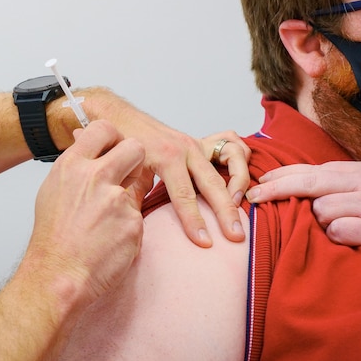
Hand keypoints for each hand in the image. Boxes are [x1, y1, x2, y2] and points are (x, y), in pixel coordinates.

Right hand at [26, 120, 148, 303]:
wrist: (57, 276)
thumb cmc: (53, 238)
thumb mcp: (55, 190)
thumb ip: (76, 167)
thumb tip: (86, 143)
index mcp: (72, 165)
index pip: (104, 129)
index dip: (116, 138)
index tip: (116, 149)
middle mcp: (95, 177)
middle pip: (135, 147)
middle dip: (136, 161)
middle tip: (126, 179)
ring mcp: (116, 200)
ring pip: (140, 186)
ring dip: (129, 201)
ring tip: (106, 224)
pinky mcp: (133, 223)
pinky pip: (140, 217)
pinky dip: (129, 228)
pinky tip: (111, 241)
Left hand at [117, 117, 248, 246]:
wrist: (119, 118)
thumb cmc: (120, 147)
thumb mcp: (123, 172)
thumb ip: (133, 197)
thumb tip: (137, 226)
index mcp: (166, 157)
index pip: (184, 195)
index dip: (194, 221)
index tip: (204, 243)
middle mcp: (186, 148)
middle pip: (213, 182)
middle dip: (226, 211)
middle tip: (236, 235)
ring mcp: (196, 144)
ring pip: (232, 159)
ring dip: (239, 183)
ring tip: (240, 207)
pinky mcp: (202, 142)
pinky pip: (233, 145)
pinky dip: (240, 162)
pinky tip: (239, 183)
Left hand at [247, 161, 360, 258]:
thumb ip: (353, 179)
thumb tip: (319, 184)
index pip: (312, 167)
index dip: (283, 173)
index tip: (260, 179)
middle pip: (307, 182)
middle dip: (275, 189)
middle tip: (252, 197)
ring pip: (322, 211)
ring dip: (321, 222)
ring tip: (345, 227)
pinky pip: (341, 233)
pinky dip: (338, 238)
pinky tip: (353, 239)